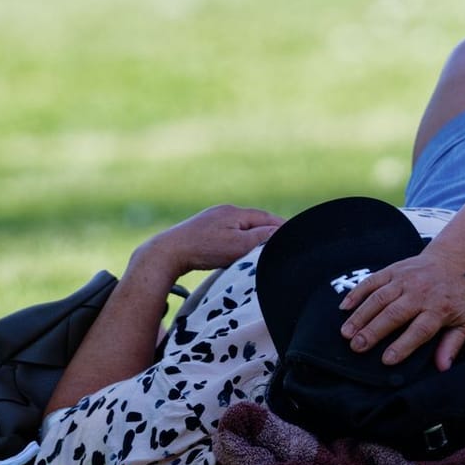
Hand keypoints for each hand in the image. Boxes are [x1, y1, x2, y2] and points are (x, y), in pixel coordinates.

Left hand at [134, 205, 282, 279]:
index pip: (266, 217)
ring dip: (254, 234)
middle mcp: (224, 211)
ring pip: (241, 226)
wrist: (167, 252)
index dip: (282, 226)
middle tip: (285, 240)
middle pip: (254, 220)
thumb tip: (280, 230)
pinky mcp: (203, 229)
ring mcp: (212, 219)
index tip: (297, 233)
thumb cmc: (203, 249)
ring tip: (266, 245)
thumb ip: (260, 238)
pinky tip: (239, 247)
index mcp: (235, 212)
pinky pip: (228, 231)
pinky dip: (239, 238)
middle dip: (270, 229)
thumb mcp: (237, 245)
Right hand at [336, 242, 464, 370]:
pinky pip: (372, 281)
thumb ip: (453, 344)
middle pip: (394, 313)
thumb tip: (443, 367)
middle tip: (357, 347)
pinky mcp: (393, 270)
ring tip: (346, 333)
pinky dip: (356, 293)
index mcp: (439, 308)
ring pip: (379, 298)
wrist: (453, 261)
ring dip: (361, 316)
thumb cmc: (456, 297)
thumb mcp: (464, 320)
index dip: (403, 345)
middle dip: (373, 331)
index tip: (386, 360)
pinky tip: (344, 308)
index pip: (419, 330)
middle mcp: (420, 293)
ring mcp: (404, 280)